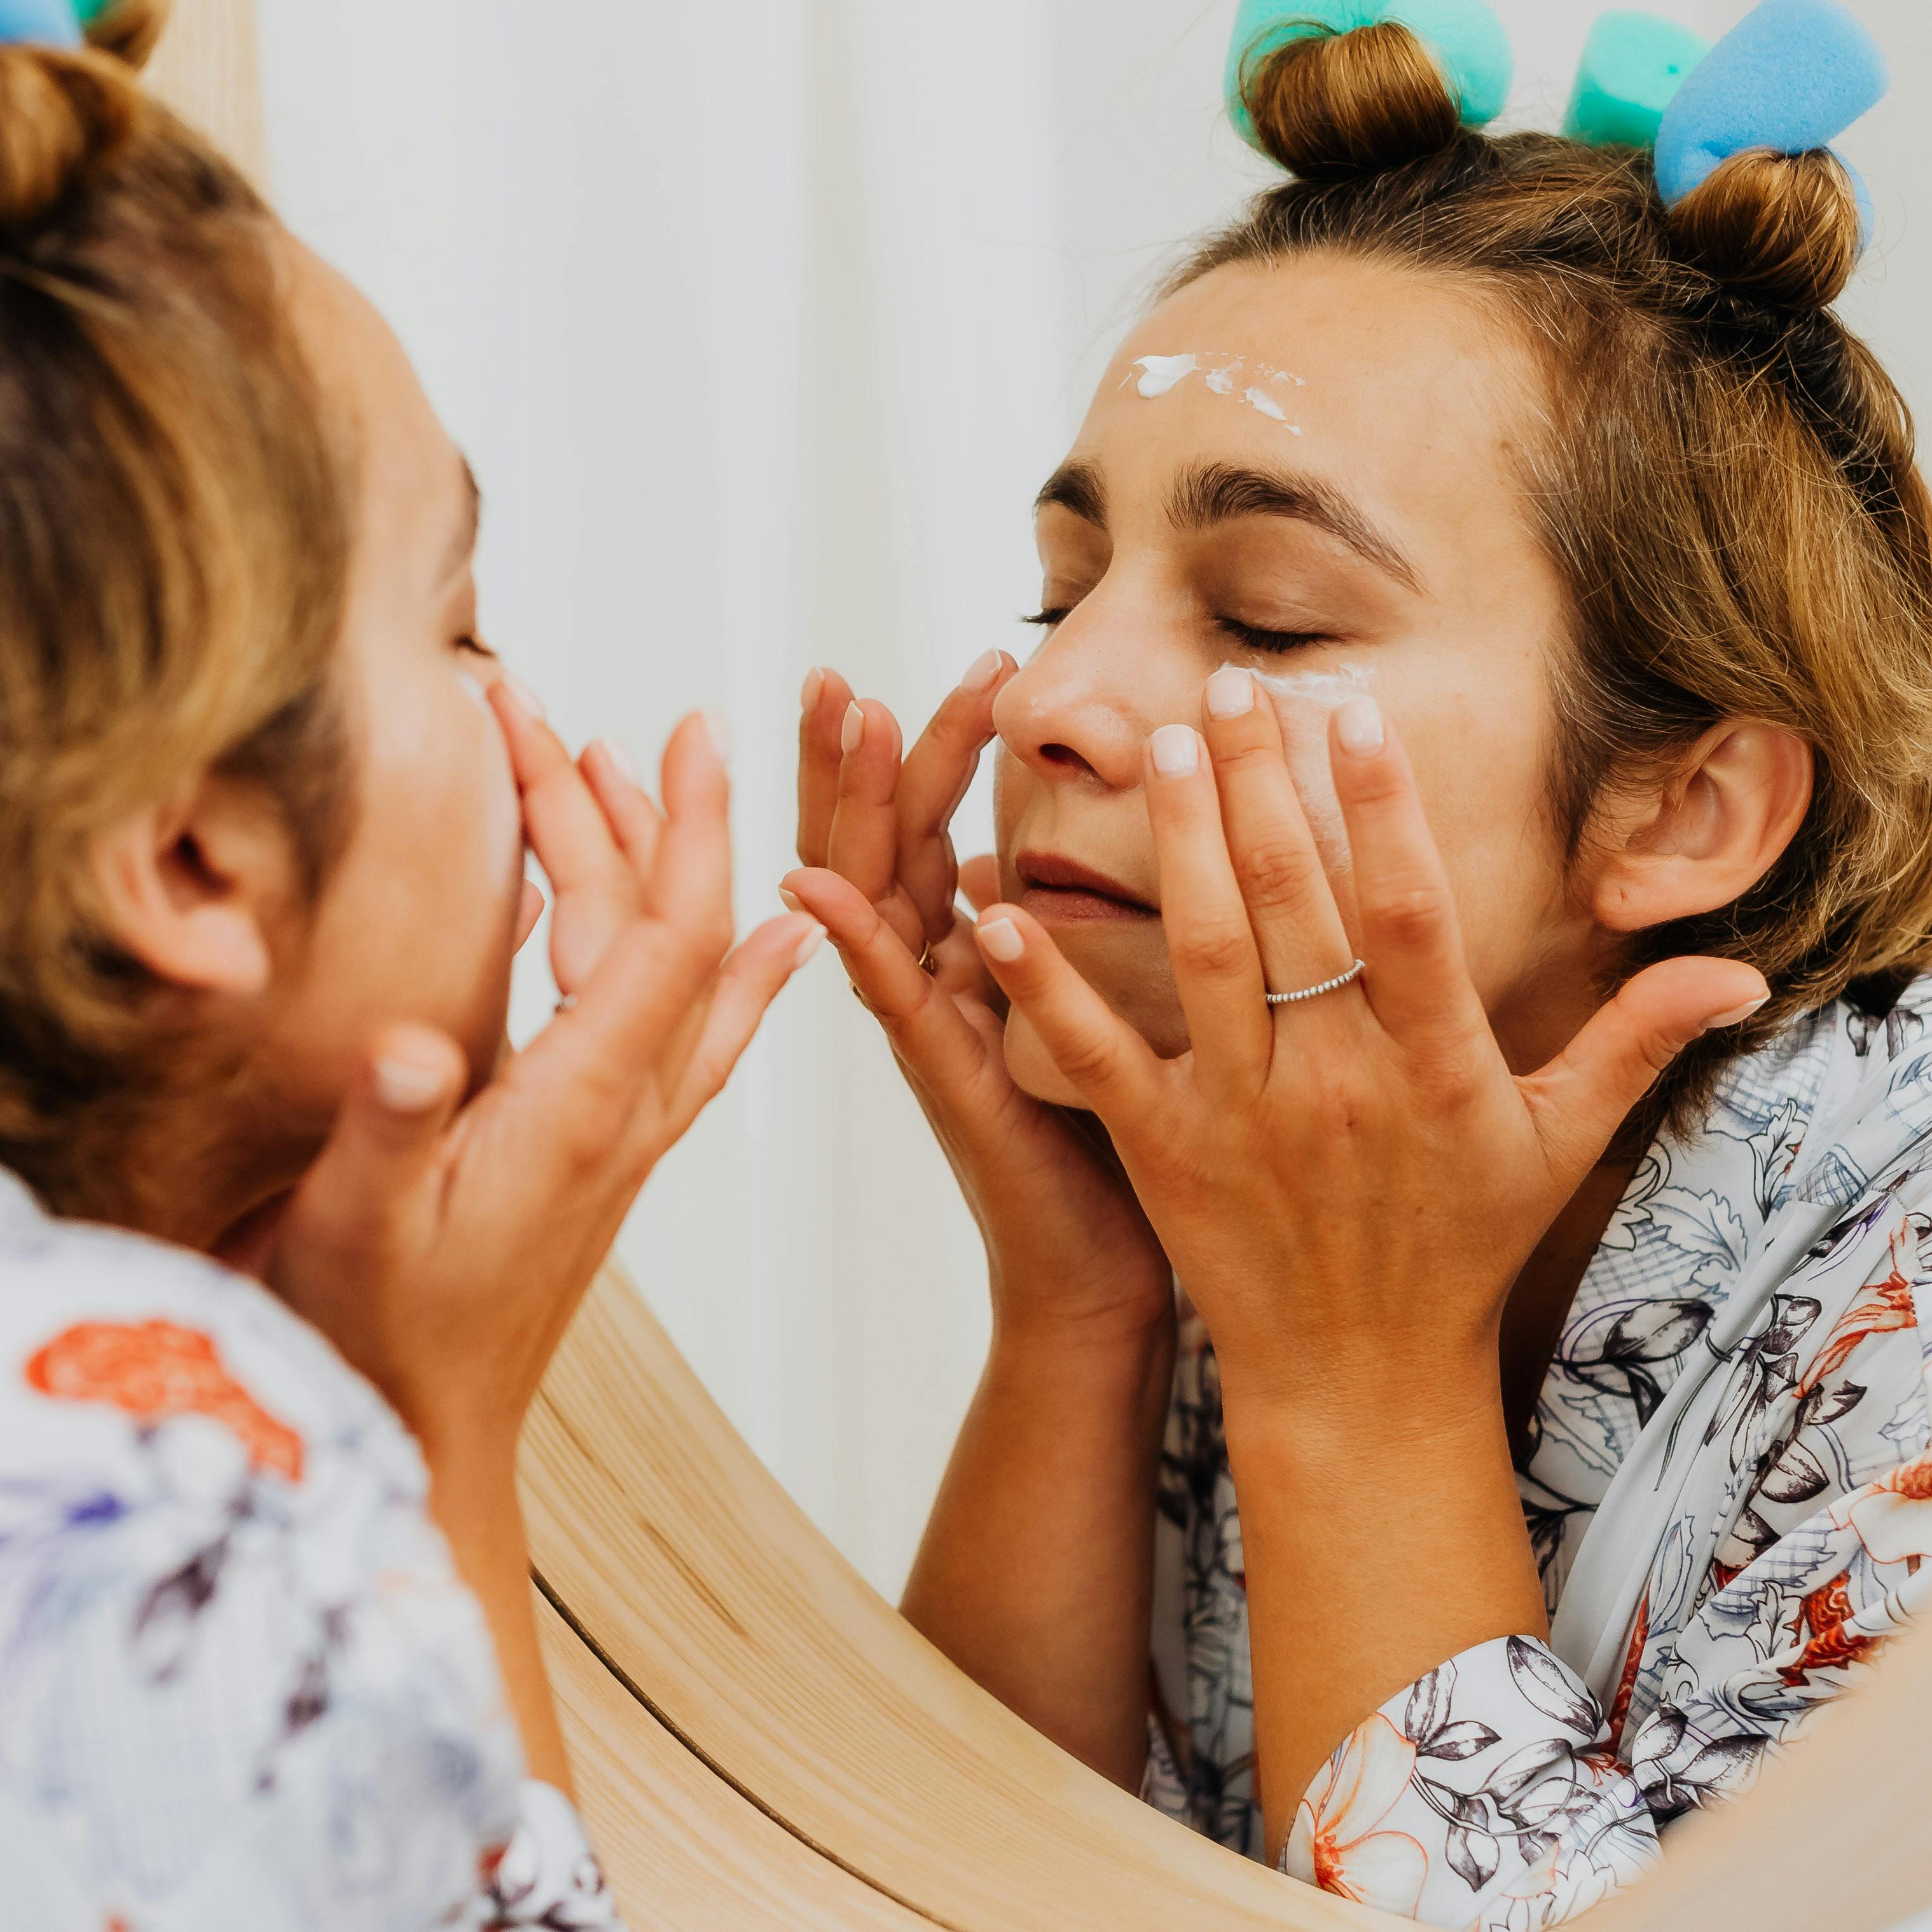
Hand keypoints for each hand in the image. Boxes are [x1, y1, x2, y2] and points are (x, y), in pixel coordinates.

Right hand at [265, 699, 817, 1460]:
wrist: (421, 1440)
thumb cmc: (375, 1337)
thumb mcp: (356, 1229)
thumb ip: (386, 1131)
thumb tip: (413, 1042)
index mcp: (580, 1111)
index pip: (667, 937)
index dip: (687, 827)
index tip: (695, 729)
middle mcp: (619, 1111)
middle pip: (661, 929)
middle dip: (633, 812)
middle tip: (580, 718)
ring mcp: (612, 1131)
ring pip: (654, 968)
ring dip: (630, 862)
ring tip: (593, 766)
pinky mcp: (586, 1150)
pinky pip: (648, 1026)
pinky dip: (648, 950)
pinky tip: (606, 902)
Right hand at [785, 657, 1169, 1351]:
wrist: (1107, 1277)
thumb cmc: (1118, 1146)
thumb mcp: (1099, 1006)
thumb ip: (1065, 932)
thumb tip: (1055, 848)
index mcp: (972, 957)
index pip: (931, 826)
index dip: (937, 744)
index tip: (974, 654)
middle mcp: (935, 982)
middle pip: (878, 843)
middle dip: (863, 754)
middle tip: (845, 670)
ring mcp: (928, 1028)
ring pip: (868, 896)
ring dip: (849, 803)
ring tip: (845, 714)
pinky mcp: (943, 1080)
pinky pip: (886, 999)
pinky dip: (848, 938)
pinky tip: (813, 883)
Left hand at [967, 674, 1768, 1428]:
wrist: (1361, 1382)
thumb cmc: (1460, 1250)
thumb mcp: (1560, 1145)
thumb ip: (1637, 1043)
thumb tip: (1741, 975)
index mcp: (1435, 1068)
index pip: (1408, 913)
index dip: (1382, 809)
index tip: (1356, 714)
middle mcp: (1339, 1083)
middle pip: (1295, 908)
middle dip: (1261, 787)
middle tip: (1232, 687)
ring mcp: (1248, 1117)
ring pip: (1204, 956)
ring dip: (1180, 845)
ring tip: (1166, 746)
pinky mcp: (1167, 1154)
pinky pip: (1099, 1056)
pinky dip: (1044, 986)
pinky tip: (999, 907)